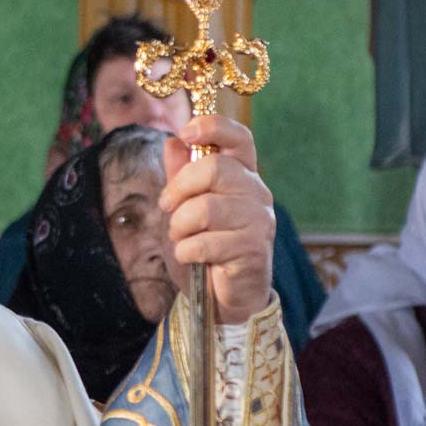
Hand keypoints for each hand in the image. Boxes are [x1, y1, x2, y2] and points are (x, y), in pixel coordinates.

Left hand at [159, 114, 275, 322]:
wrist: (220, 298)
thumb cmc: (203, 249)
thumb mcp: (183, 209)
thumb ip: (180, 176)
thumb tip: (173, 142)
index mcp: (242, 175)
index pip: (239, 138)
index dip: (213, 127)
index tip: (186, 132)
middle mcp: (256, 193)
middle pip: (215, 168)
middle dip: (179, 188)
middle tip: (167, 207)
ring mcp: (259, 221)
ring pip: (206, 208)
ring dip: (180, 226)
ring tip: (180, 238)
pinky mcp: (253, 250)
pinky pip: (206, 242)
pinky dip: (186, 251)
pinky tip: (191, 257)